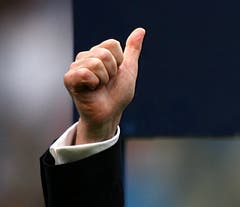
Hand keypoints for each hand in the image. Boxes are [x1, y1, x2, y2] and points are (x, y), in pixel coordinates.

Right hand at [64, 27, 145, 143]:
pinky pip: (85, 73)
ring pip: (96, 63)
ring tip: (99, 87)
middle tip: (107, 83)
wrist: (110, 113)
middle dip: (112, 72)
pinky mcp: (69, 78)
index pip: (112, 44)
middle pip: (104, 53)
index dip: (119, 62)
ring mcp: (75, 67)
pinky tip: (91, 90)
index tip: (115, 74)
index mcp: (98, 52)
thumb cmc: (117, 94)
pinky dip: (94, 84)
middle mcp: (85, 57)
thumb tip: (141, 30)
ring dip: (103, 80)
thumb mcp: (129, 70)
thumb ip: (133, 50)